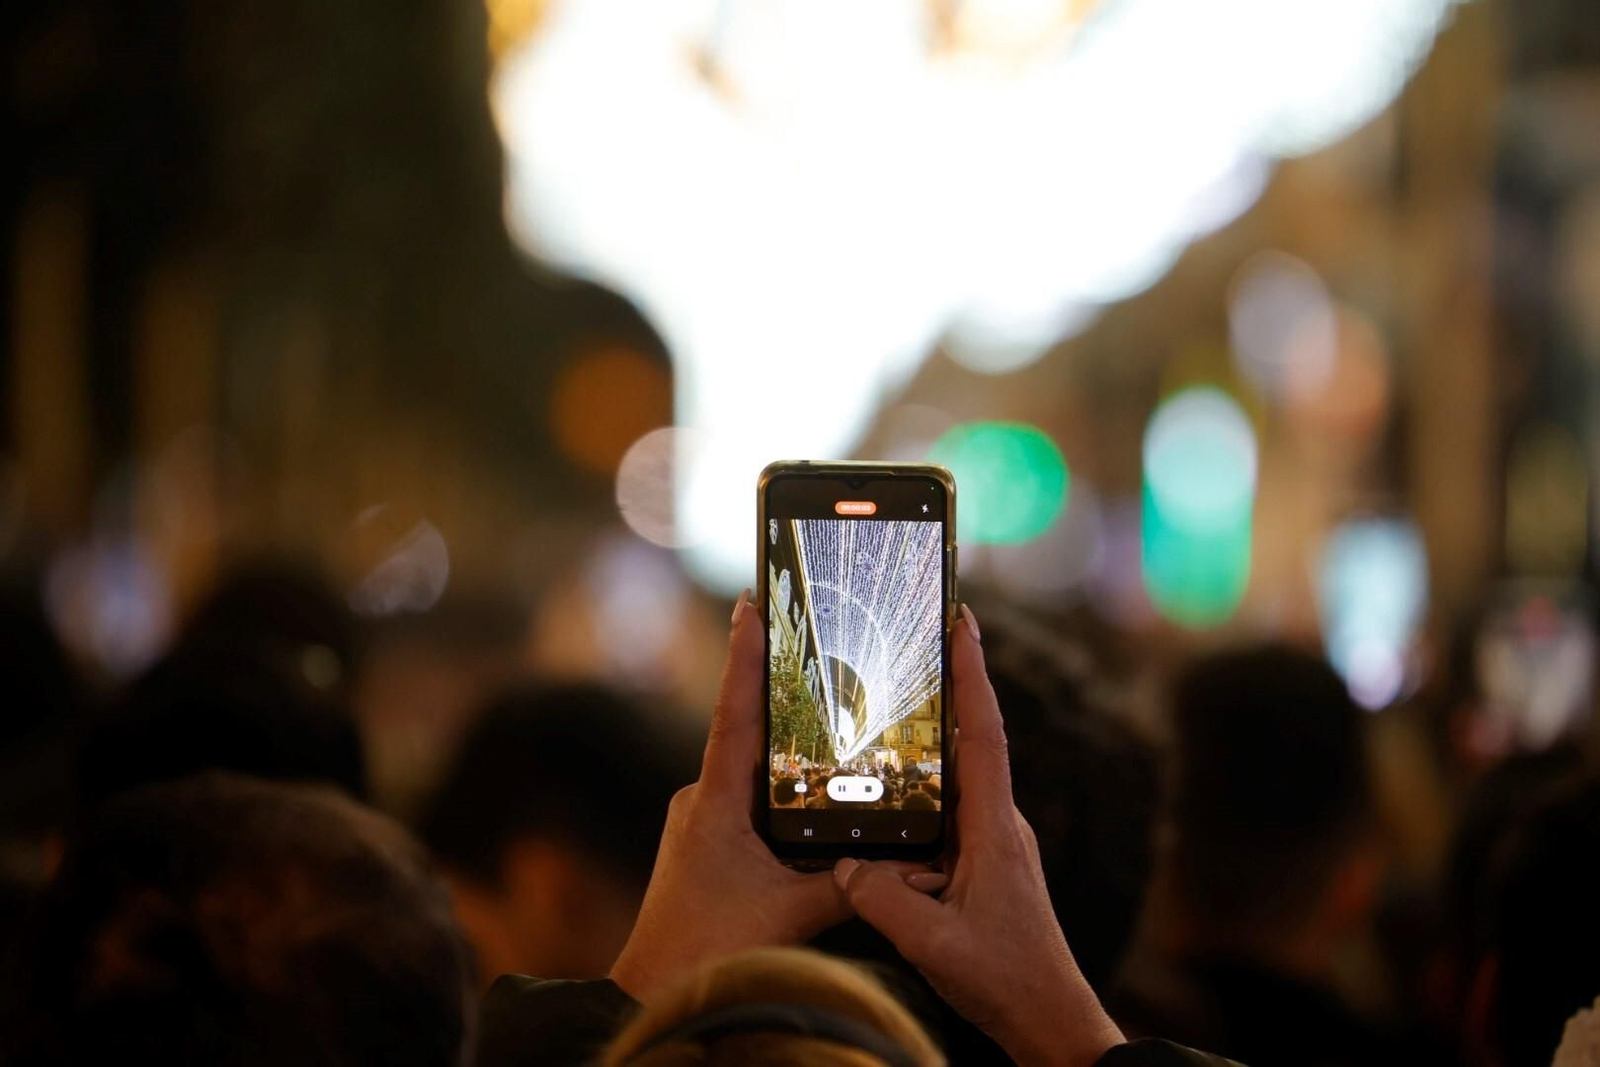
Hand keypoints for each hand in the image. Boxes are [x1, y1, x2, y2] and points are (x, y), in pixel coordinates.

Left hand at [609, 592, 937, 1000]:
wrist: (651, 994)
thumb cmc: (713, 952)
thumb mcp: (794, 914)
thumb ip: (853, 884)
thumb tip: (916, 867)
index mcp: (716, 801)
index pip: (735, 714)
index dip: (744, 656)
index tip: (749, 602)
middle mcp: (700, 801)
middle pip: (747, 735)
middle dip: (779, 693)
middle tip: (809, 641)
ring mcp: (698, 823)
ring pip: (750, 773)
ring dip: (784, 748)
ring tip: (826, 715)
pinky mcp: (702, 845)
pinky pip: (747, 803)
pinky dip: (778, 790)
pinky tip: (811, 794)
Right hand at [834, 607, 1124, 1066]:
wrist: (1051, 1023)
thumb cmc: (1007, 981)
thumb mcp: (931, 943)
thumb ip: (882, 898)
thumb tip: (845, 862)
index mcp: (995, 829)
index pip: (985, 734)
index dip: (972, 674)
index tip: (962, 621)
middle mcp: (1000, 826)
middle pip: (970, 743)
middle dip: (946, 691)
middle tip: (912, 644)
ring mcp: (995, 846)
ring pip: (954, 783)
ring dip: (926, 747)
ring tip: (884, 712)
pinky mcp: (985, 869)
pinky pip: (947, 818)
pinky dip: (920, 799)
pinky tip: (885, 803)